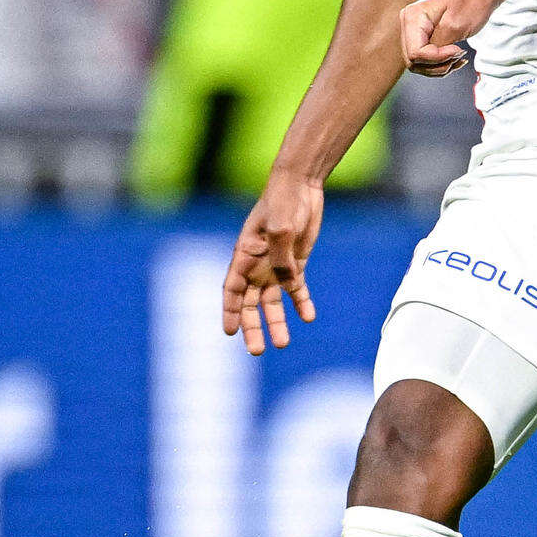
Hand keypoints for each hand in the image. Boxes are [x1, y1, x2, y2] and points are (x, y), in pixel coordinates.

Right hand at [223, 172, 324, 351]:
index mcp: (245, 255)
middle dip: (252, 327)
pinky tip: (308, 317)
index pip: (232, 289)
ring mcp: (276, 265)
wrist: (301, 186)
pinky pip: (296, 289)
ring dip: (277, 322)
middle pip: (250, 303)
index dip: (229, 311)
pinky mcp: (296, 263)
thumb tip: (288, 283)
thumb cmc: (283, 202)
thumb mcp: (280, 227)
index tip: (229, 332)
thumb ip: (282, 257)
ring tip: (283, 344)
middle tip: (257, 351)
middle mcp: (257, 264)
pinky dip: (301, 303)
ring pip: (273, 302)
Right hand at [402, 0, 499, 76]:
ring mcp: (413, 31)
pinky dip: (441, 64)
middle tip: (459, 55)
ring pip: (418, 64)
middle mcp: (408, 23)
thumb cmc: (472, 3)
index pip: (416, 52)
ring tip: (459, 57)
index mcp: (413, 16)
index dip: (437, 58)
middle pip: (414, 60)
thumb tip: (427, 58)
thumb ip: (438, 44)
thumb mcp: (455, 26)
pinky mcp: (421, 37)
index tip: (458, 50)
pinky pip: (425, 60)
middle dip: (439, 64)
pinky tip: (455, 58)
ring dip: (440, 67)